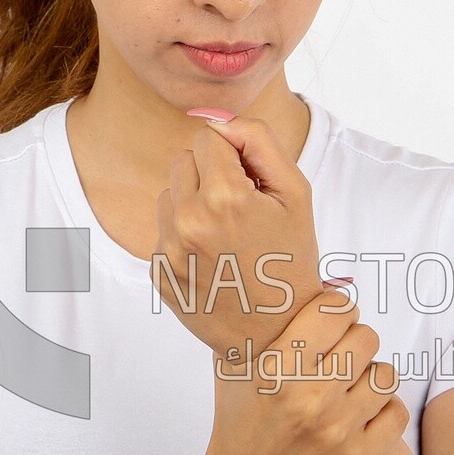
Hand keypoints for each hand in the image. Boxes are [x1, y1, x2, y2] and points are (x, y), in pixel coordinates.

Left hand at [153, 113, 324, 359]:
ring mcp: (167, 250)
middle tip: (241, 211)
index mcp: (223, 198)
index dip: (234, 155)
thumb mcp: (296, 193)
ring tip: (226, 236)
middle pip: (183, 161)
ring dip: (193, 204)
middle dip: (211, 175)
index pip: (207, 136)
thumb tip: (219, 120)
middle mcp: (187, 222)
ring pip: (169, 194)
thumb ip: (259, 141)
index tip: (251, 183)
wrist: (276, 334)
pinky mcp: (157, 272)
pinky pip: (163, 230)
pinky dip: (184, 237)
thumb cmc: (292, 260)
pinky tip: (213, 260)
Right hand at [200, 285, 405, 454]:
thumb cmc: (237, 425)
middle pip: (366, 338)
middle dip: (356, 342)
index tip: (334, 320)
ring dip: (370, 377)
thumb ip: (256, 324)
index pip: (335, 309)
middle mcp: (308, 397)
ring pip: (385, 374)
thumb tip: (293, 281)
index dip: (339, 309)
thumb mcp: (232, 368)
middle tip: (342, 356)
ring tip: (351, 387)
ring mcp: (336, 432)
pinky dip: (383, 410)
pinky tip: (362, 414)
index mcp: (276, 367)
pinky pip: (395, 412)